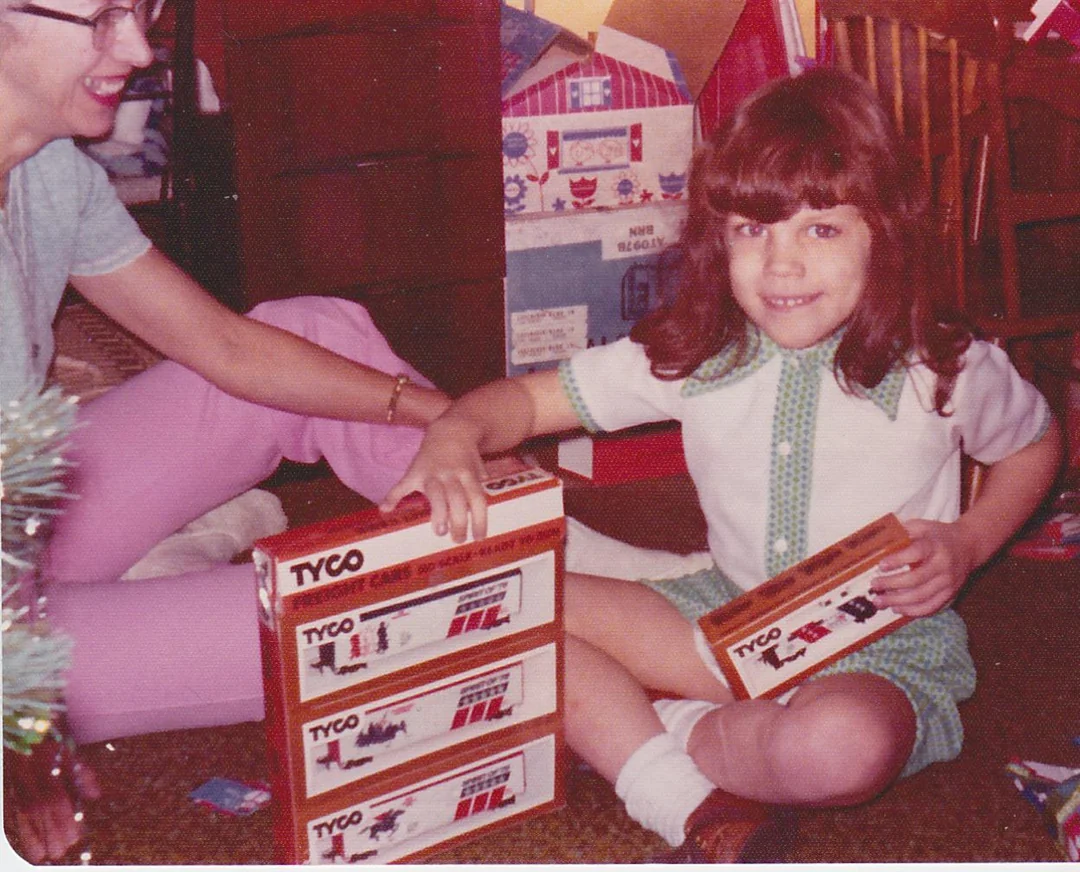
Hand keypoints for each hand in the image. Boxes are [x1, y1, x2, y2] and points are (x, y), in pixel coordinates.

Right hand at [4, 734, 101, 862]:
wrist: (24, 722)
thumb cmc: (51, 735)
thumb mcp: (69, 749)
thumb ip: (82, 772)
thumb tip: (96, 796)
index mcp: (47, 764)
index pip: (55, 796)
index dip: (64, 818)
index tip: (74, 835)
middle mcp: (30, 774)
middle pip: (39, 808)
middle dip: (50, 831)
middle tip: (61, 850)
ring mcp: (19, 781)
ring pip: (25, 812)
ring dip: (34, 836)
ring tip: (43, 857)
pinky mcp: (13, 787)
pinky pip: (16, 812)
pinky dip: (23, 830)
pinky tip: (31, 847)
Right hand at [379, 418, 489, 541]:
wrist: (450, 431)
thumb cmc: (466, 456)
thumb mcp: (479, 470)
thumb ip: (479, 489)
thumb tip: (480, 512)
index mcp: (468, 475)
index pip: (477, 500)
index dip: (479, 520)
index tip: (479, 538)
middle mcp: (451, 474)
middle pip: (457, 498)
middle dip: (458, 520)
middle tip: (458, 539)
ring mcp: (432, 473)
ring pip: (435, 493)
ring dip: (437, 512)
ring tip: (439, 532)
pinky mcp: (415, 472)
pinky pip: (402, 484)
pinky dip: (392, 496)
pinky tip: (385, 509)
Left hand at [870, 519, 978, 616]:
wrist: (968, 545)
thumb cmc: (937, 536)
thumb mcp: (922, 526)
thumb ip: (902, 531)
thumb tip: (878, 541)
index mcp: (934, 545)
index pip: (916, 553)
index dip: (897, 560)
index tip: (880, 565)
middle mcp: (943, 565)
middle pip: (916, 579)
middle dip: (891, 584)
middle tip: (874, 585)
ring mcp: (948, 582)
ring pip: (922, 597)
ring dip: (898, 601)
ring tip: (879, 601)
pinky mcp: (950, 594)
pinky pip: (931, 607)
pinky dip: (912, 611)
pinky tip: (897, 609)